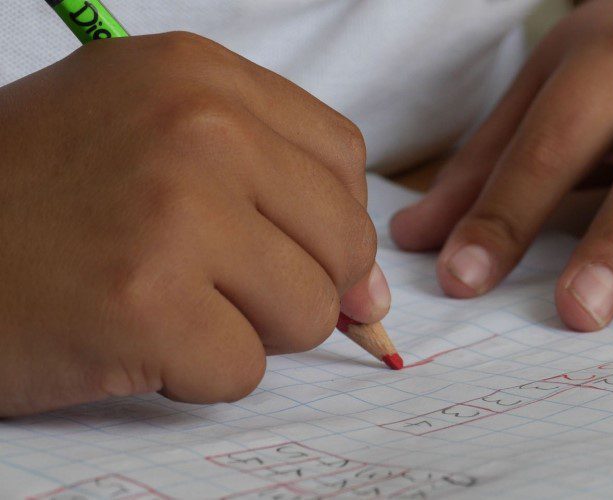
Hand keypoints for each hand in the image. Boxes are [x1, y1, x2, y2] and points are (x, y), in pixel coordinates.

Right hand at [0, 32, 387, 415]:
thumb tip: (374, 292)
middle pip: (343, 241)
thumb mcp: (148, 138)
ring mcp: (175, 214)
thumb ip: (272, 191)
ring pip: (309, 312)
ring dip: (246, 331)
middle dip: (295, 284)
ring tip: (165, 304)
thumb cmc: (35, 197)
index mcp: (200, 76)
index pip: (342, 159)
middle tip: (211, 285)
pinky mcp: (146, 305)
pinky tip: (131, 338)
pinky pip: (243, 371)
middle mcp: (199, 129)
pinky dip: (194, 374)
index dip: (326, 221)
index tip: (289, 250)